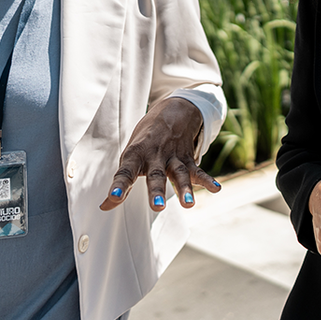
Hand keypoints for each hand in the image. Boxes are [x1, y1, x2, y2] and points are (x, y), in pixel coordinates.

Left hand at [100, 96, 220, 211]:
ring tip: (188, 204)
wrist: (173, 112)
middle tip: (157, 207)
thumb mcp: (130, 155)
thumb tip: (104, 207)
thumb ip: (122, 181)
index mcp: (136, 154)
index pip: (125, 171)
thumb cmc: (145, 140)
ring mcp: (173, 156)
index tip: (113, 198)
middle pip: (156, 175)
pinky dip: (207, 180)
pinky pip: (198, 170)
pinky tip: (216, 189)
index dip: (120, 185)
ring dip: (184, 189)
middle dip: (157, 190)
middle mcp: (155, 155)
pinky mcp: (188, 158)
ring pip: (179, 173)